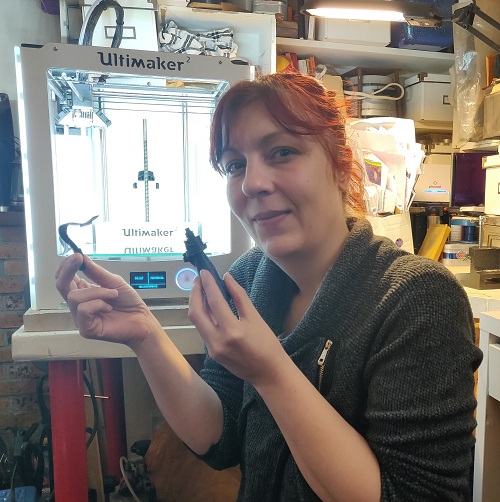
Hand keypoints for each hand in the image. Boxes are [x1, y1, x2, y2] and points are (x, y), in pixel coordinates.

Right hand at [55, 254, 159, 349]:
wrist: (142, 320)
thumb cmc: (129, 302)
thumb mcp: (114, 282)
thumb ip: (96, 272)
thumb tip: (82, 257)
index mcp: (84, 292)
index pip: (65, 278)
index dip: (66, 266)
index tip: (76, 255)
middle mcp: (79, 305)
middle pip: (61, 286)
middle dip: (68, 270)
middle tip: (79, 259)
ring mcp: (81, 318)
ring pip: (75, 297)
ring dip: (98, 292)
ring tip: (113, 295)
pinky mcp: (86, 329)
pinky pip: (83, 310)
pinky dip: (98, 304)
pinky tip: (109, 308)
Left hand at [188, 270, 284, 384]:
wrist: (269, 373)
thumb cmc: (267, 344)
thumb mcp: (255, 317)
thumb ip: (239, 296)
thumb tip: (227, 278)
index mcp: (232, 331)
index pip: (214, 302)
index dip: (208, 285)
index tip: (204, 272)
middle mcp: (218, 341)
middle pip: (196, 313)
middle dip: (195, 293)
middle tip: (199, 279)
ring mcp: (212, 349)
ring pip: (197, 322)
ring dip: (197, 304)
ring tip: (202, 289)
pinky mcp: (212, 353)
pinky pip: (203, 330)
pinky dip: (203, 316)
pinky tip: (208, 306)